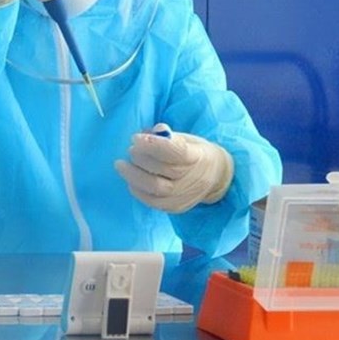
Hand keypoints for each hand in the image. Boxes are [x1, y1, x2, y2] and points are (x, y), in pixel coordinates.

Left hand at [114, 124, 234, 213]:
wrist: (216, 177)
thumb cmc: (195, 152)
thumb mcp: (187, 139)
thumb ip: (168, 136)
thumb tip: (148, 132)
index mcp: (198, 156)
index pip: (176, 151)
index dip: (153, 144)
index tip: (135, 138)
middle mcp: (193, 178)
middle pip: (164, 169)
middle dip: (141, 158)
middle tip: (131, 149)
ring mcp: (185, 195)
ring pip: (155, 188)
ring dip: (133, 175)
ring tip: (122, 165)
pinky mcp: (176, 207)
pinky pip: (153, 202)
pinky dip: (138, 190)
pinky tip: (130, 180)